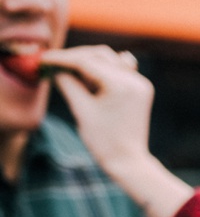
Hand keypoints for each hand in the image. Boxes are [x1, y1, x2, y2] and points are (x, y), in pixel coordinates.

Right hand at [46, 46, 193, 216]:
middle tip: (52, 63)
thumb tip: (56, 67)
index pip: (87, 62)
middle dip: (75, 57)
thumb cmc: (103, 140)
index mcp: (122, 85)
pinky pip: (119, 70)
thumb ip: (68, 83)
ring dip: (87, 62)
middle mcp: (135, 80)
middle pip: (100, 55)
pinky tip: (87, 74)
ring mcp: (140, 83)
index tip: (43, 59)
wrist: (128, 161)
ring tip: (68, 72)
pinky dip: (102, 69)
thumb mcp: (81, 110)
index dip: (62, 59)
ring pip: (109, 60)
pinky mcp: (140, 89)